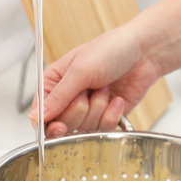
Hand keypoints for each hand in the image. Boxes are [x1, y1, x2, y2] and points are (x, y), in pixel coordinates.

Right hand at [30, 23, 162, 136]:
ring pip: (84, 129)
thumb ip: (58, 97)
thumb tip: (35, 118)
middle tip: (89, 91)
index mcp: (53, 83)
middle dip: (80, 109)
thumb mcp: (79, 71)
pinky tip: (117, 99)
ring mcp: (88, 109)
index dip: (48, 124)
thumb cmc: (110, 50)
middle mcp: (68, 98)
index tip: (59, 126)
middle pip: (62, 125)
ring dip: (98, 109)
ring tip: (105, 89)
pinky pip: (103, 129)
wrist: (144, 52)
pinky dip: (112, 115)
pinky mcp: (106, 117)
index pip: (40, 114)